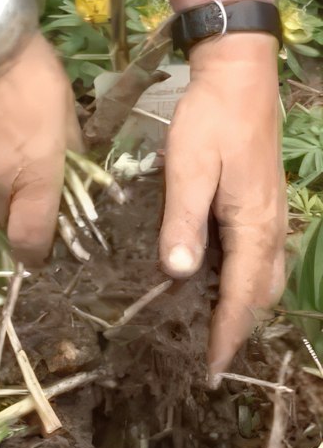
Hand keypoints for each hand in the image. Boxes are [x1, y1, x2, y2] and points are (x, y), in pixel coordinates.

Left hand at [160, 32, 286, 378]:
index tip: (212, 370)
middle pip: (259, 296)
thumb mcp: (189, 169)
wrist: (238, 76)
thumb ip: (183, 221)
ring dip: (241, 310)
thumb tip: (176, 274)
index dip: (226, 336)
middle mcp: (270, 229)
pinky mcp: (261, 207)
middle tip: (208, 360)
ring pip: (263, 280)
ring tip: (212, 334)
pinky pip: (258, 260)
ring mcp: (270, 217)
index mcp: (253, 226)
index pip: (241, 297)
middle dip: (236, 330)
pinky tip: (216, 289)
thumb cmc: (210, 121)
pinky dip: (242, 285)